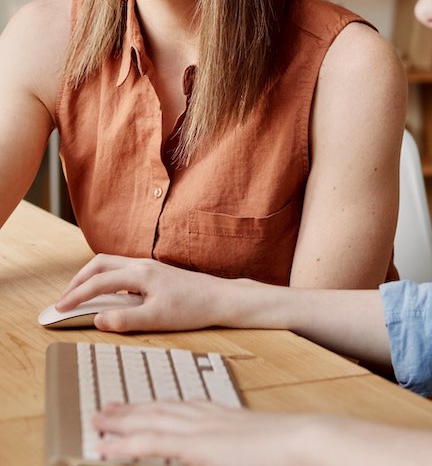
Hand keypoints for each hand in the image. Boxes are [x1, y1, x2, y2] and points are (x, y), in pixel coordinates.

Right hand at [56, 254, 235, 331]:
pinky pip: (123, 270)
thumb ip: (124, 320)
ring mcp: (150, 267)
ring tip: (80, 296)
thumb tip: (97, 319)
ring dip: (92, 277)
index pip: (98, 282)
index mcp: (140, 274)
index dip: (75, 296)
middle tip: (64, 299)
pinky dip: (107, 278)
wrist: (220, 298)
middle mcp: (143, 265)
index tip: (58, 309)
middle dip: (78, 280)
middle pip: (100, 263)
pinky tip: (108, 295)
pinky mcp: (156, 273)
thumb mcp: (156, 319)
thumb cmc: (192, 308)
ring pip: (112, 264)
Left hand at [95, 401, 431, 465]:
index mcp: (224, 417)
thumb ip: (235, 446)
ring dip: (122, 422)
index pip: (182, 408)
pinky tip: (110, 448)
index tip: (137, 407)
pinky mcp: (201, 447)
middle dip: (132, 410)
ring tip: (97, 423)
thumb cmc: (291, 448)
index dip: (155, 407)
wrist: (308, 440)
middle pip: (162, 410)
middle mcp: (210, 418)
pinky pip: (155, 444)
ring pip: (152, 423)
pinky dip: (128, 444)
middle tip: (104, 410)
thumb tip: (227, 449)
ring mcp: (205, 430)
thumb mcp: (256, 446)